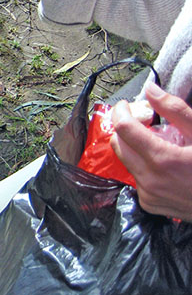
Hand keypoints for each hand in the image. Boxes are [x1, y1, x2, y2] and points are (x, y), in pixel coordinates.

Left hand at [111, 82, 191, 221]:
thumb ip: (175, 110)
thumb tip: (151, 90)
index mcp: (163, 160)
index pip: (123, 128)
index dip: (121, 112)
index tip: (125, 105)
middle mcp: (150, 180)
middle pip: (118, 144)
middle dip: (125, 129)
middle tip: (142, 122)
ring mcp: (148, 194)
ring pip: (126, 161)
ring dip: (135, 148)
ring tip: (158, 144)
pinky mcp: (150, 204)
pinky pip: (136, 178)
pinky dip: (143, 167)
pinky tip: (163, 165)